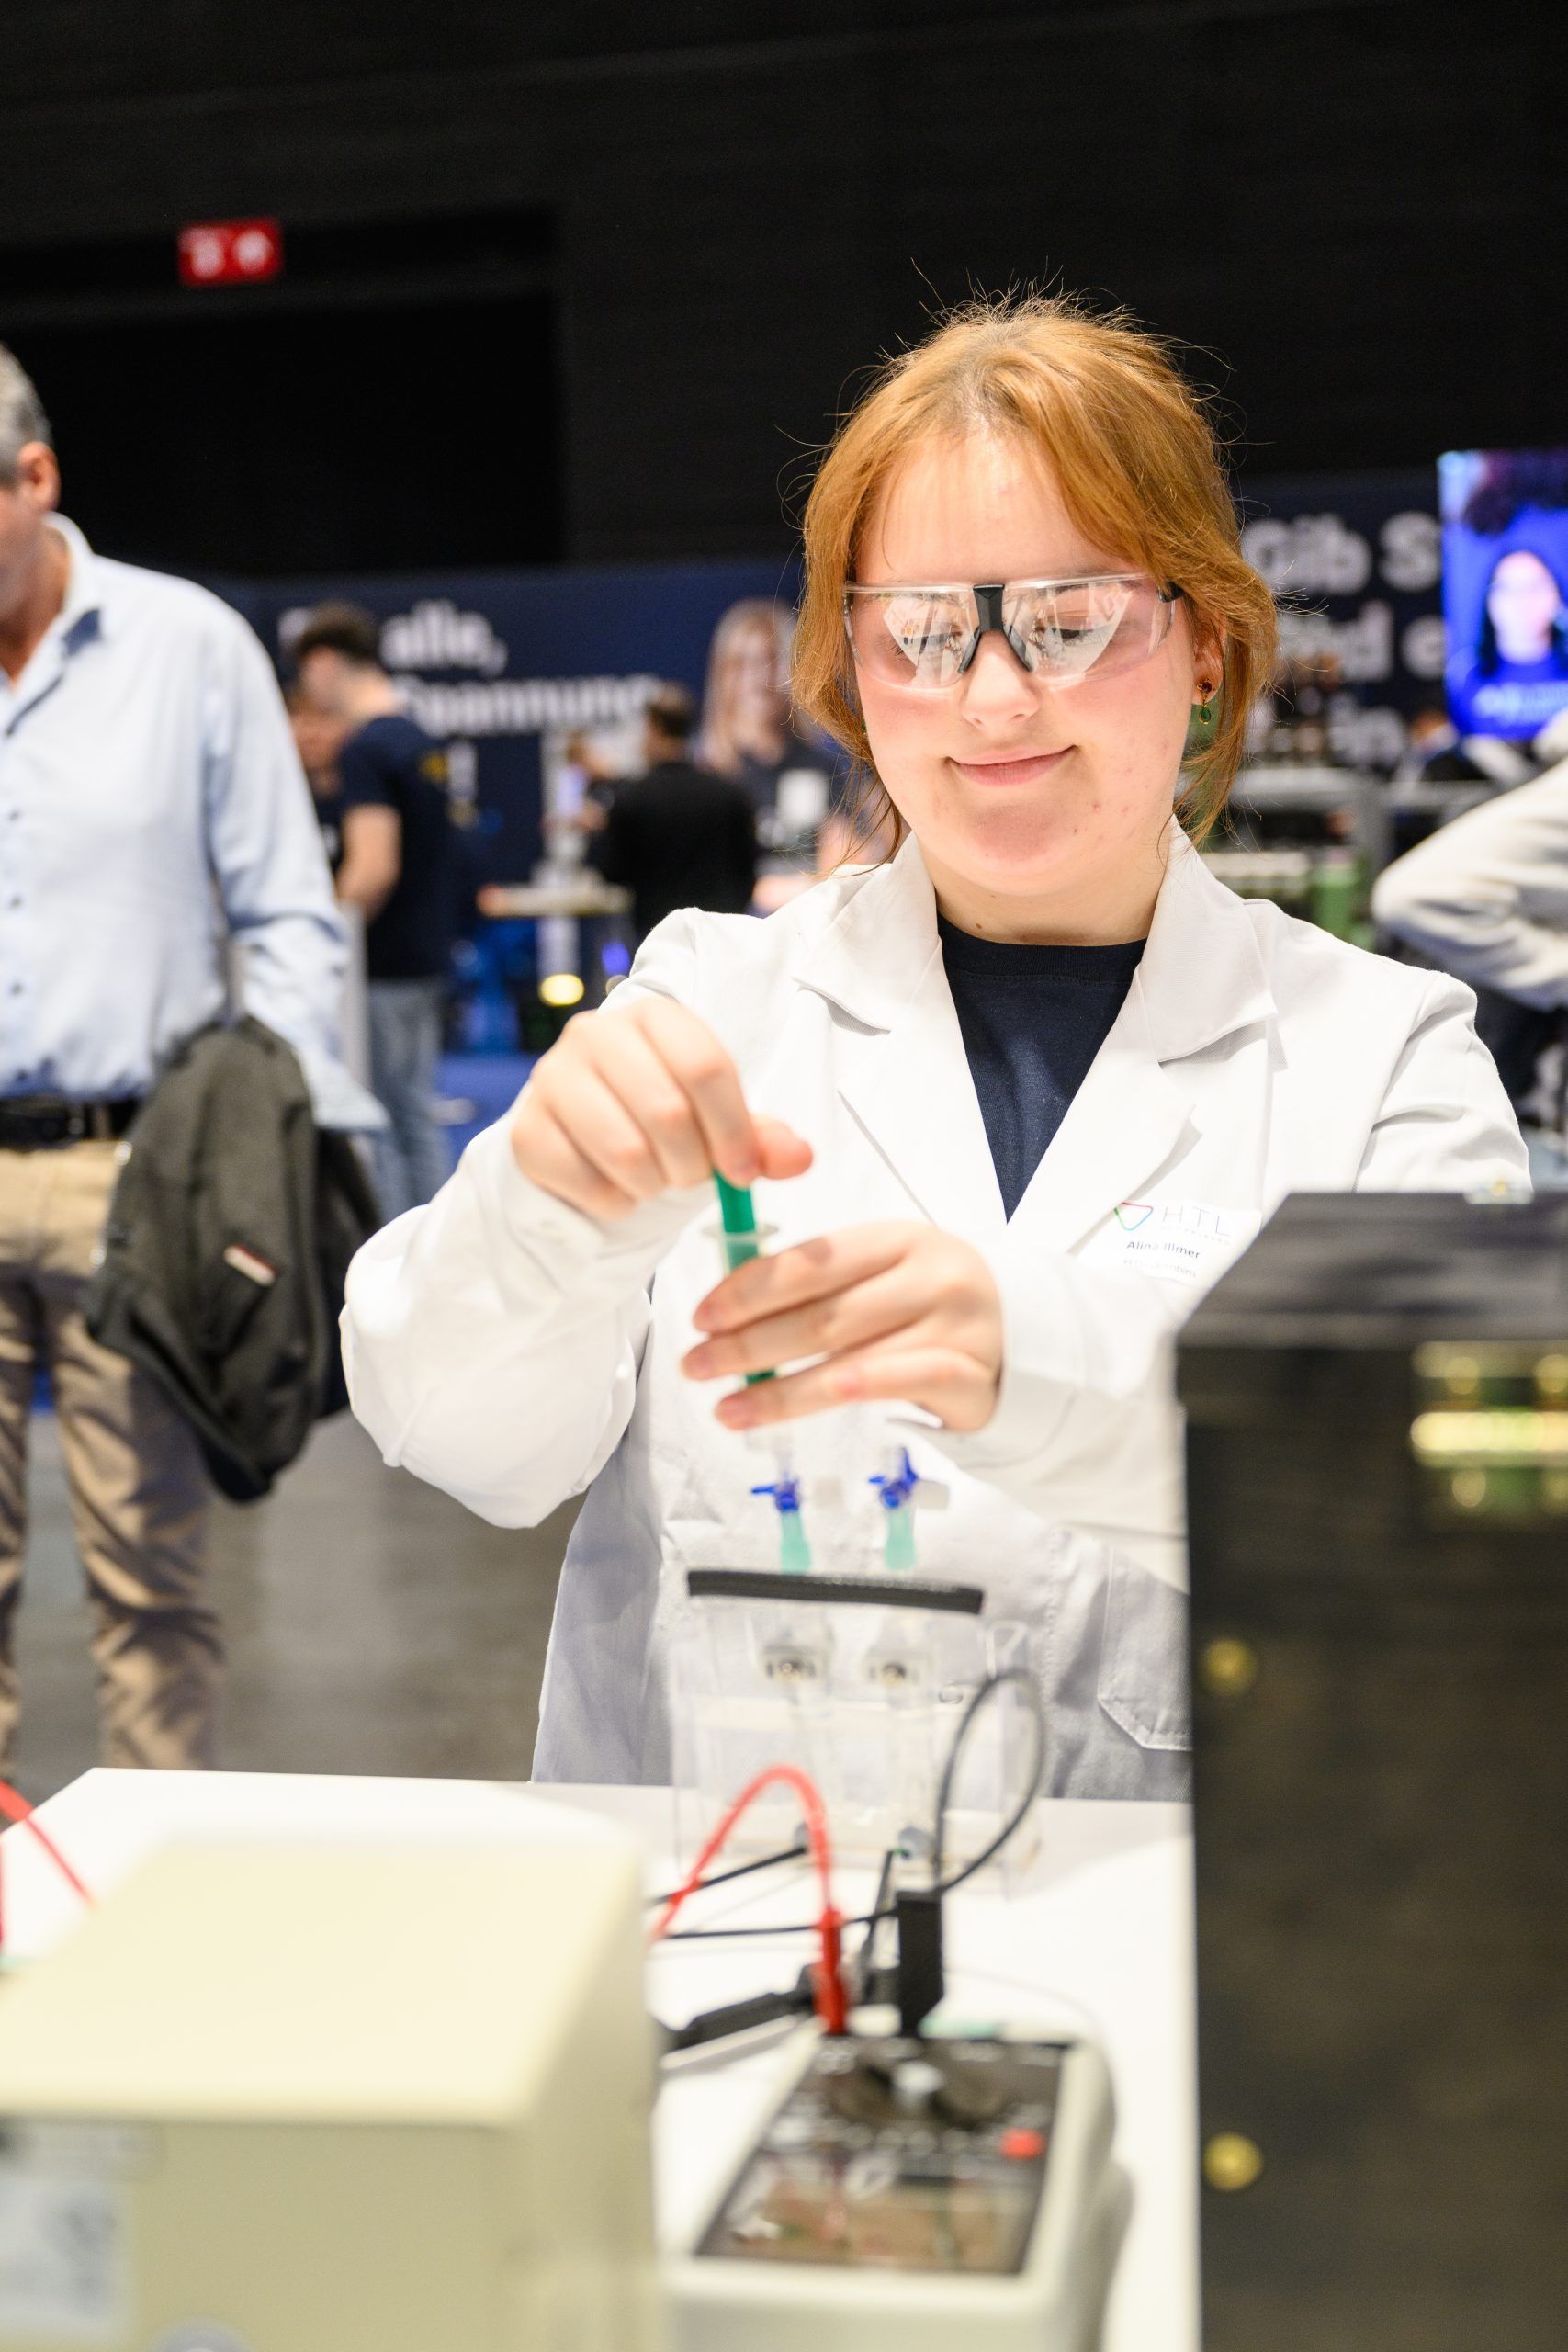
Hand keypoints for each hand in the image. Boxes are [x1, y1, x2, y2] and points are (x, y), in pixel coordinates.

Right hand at [511, 995, 811, 1220]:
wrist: (585, 1141)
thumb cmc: (663, 1121)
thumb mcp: (719, 1124)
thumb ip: (762, 1139)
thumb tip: (801, 1158)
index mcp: (654, 1017)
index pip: (706, 1066)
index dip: (733, 1130)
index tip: (742, 1172)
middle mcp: (595, 1033)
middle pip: (667, 1111)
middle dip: (692, 1166)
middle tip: (692, 1180)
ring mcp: (552, 1077)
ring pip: (624, 1151)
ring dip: (653, 1186)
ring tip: (655, 1182)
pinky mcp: (526, 1128)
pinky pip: (584, 1180)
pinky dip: (612, 1202)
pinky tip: (617, 1191)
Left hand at [682, 1221, 1002, 1432]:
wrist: (1024, 1342)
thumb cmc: (930, 1309)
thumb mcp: (885, 1274)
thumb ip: (823, 1280)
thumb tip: (728, 1306)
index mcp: (898, 1237)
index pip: (811, 1261)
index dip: (749, 1289)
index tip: (700, 1316)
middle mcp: (930, 1273)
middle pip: (821, 1312)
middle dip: (747, 1342)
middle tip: (695, 1365)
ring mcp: (954, 1323)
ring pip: (846, 1356)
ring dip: (776, 1388)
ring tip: (724, 1406)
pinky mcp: (969, 1372)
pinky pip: (896, 1382)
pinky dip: (842, 1392)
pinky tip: (791, 1412)